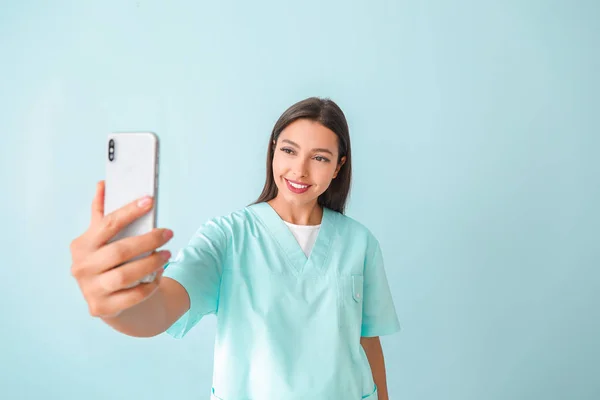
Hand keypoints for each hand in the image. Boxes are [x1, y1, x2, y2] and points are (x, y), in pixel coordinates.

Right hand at [70, 181, 173, 318]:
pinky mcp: (101, 307)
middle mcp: (81, 267)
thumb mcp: (102, 237)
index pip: (107, 224)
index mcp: (81, 245)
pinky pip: (132, 296)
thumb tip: (103, 184)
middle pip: (120, 251)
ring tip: (168, 254)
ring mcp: (90, 289)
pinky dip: (149, 285)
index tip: (150, 201)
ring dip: (152, 263)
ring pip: (126, 275)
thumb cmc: (108, 260)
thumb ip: (101, 212)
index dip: (129, 211)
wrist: (107, 299)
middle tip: (168, 233)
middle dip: (148, 240)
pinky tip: (158, 275)